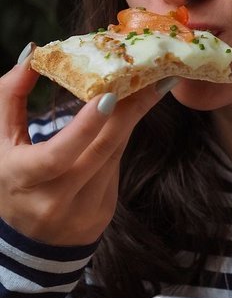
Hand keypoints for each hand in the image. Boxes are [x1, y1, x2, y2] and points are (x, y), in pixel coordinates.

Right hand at [0, 49, 176, 245]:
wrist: (27, 245)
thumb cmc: (10, 180)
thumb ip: (9, 96)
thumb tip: (32, 52)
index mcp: (25, 180)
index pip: (59, 155)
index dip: (85, 126)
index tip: (110, 95)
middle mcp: (56, 200)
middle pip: (101, 151)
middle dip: (128, 111)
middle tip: (151, 79)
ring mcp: (84, 211)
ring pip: (113, 155)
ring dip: (130, 119)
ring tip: (149, 88)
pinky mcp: (104, 213)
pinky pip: (115, 167)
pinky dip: (119, 139)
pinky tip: (128, 117)